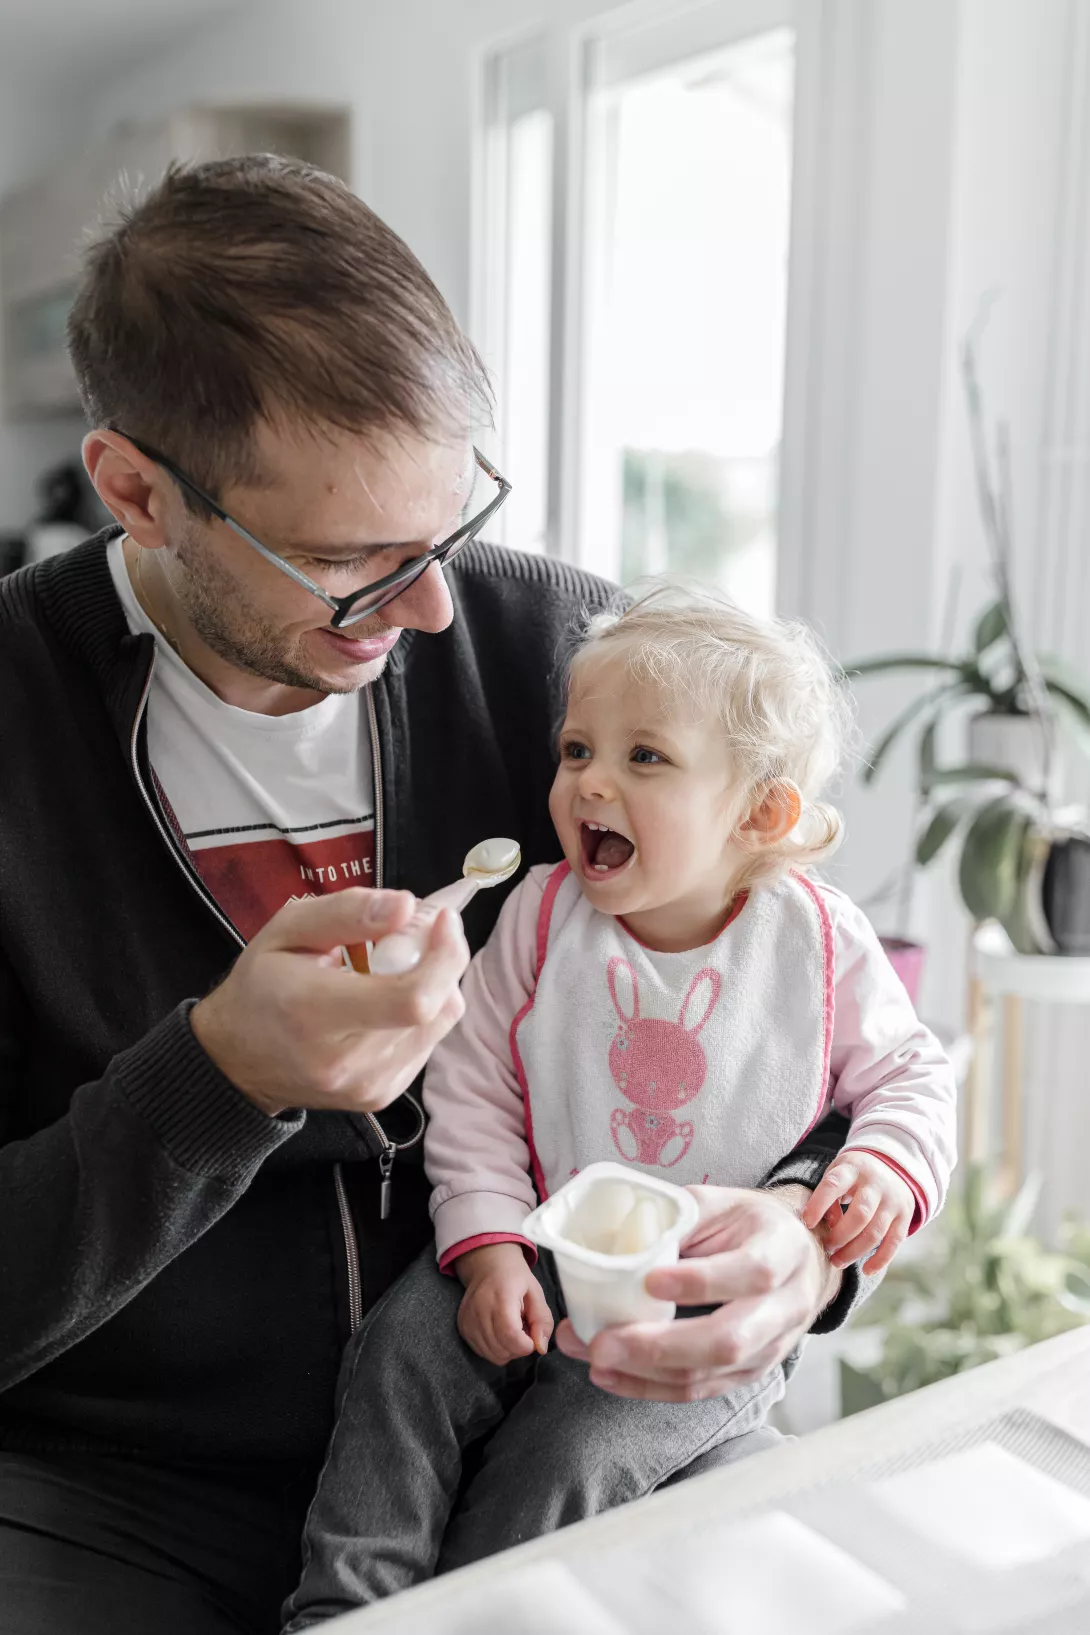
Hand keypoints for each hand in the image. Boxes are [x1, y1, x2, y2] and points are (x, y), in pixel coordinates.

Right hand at [191, 889, 468, 1116]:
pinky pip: (430, 1041)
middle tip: (413, 934)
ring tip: (388, 970)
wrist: (237, 1060)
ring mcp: (368, 1086)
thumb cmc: (261, 985)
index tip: (444, 919)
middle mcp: (346, 1061)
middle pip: (434, 1007)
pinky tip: (385, 1000)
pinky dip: (422, 1011)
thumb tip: (407, 906)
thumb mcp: (287, 929)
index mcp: (315, 1013)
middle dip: (439, 959)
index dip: (444, 956)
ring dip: (433, 983)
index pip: (411, 999)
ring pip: (441, 1022)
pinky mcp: (382, 1095)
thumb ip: (348, 911)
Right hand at [454, 1243, 553, 1364]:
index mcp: (501, 1297)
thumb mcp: (536, 1293)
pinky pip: (482, 1352)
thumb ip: (542, 1320)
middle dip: (519, 1348)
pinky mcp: (462, 1328)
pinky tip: (499, 1332)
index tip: (532, 1338)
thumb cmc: (515, 1279)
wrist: (487, 1267)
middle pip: (501, 1349)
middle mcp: (480, 1310)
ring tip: (511, 1330)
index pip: (510, 1335)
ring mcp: (468, 1320)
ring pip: (492, 1355)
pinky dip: (495, 1349)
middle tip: (523, 1330)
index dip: (526, 1345)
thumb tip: (541, 1348)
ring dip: (507, 1350)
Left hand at [556, 1184, 839, 1401]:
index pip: (751, 1272)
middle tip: (604, 1342)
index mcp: (782, 1250)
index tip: (649, 1281)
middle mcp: (785, 1306)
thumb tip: (626, 1244)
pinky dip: (653, 1388)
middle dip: (660, 1347)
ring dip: (646, 1374)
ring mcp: (770, 1346)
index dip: (700, 1281)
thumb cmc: (752, 1225)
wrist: (801, 1258)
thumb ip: (681, 1218)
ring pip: (712, 1374)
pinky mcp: (750, 1372)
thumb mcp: (723, 1203)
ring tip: (597, 1361)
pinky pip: (702, 1389)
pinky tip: (614, 1376)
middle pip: (729, 1340)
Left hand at [802, 1150, 914, 1272]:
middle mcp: (876, 1183)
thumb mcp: (838, 1173)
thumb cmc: (853, 1174)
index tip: (807, 1222)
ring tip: (837, 1261)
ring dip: (854, 1251)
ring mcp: (893, 1200)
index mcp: (852, 1168)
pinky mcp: (905, 1215)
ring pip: (875, 1232)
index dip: (819, 1204)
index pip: (834, 1185)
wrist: (893, 1164)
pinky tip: (866, 1270)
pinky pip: (894, 1242)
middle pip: (859, 1214)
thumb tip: (828, 1225)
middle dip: (840, 1236)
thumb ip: (830, 1196)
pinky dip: (880, 1260)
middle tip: (826, 1248)